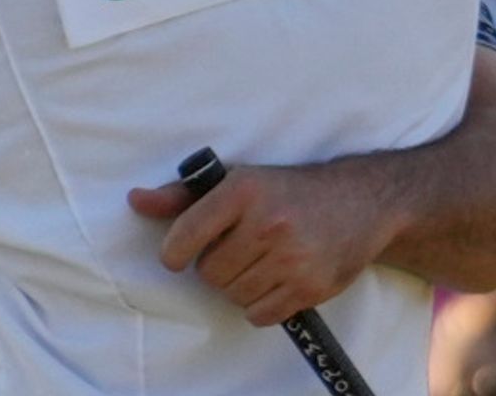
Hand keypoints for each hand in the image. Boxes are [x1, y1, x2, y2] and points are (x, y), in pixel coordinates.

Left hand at [128, 161, 392, 325]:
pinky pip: (259, 314)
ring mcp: (292, 258)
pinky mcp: (310, 286)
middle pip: (209, 273)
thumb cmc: (288, 190)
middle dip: (215, 266)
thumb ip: (182, 196)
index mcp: (244, 190)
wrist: (360, 202)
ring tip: (257, 262)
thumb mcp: (238, 181)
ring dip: (237, 285)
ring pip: (233, 295)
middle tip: (236, 250)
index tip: (178, 255)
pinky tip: (272, 280)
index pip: (186, 235)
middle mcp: (268, 223)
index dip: (174, 252)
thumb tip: (135, 201)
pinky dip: (258, 304)